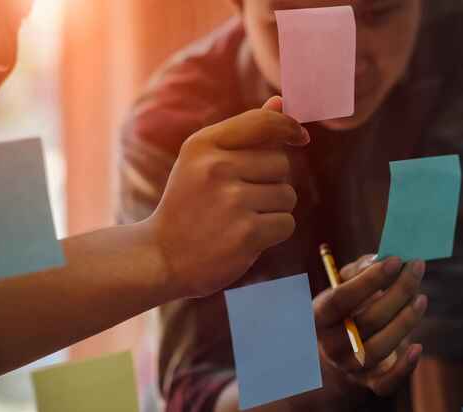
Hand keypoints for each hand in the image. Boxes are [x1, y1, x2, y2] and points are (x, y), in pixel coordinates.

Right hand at [145, 96, 309, 296]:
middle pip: (281, 163)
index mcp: (202, 144)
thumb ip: (245, 133)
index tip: (300, 137)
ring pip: (287, 195)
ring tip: (240, 219)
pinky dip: (274, 233)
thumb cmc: (189, 205)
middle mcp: (216, 168)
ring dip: (273, 210)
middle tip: (239, 200)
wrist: (162, 258)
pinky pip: (286, 223)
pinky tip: (246, 238)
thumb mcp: (204, 162)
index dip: (289, 127)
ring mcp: (231, 201)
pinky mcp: (246, 233)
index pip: (263, 123)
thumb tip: (281, 102)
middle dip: (272, 181)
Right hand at [314, 254, 426, 395]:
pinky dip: (405, 367)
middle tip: (417, 268)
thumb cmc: (346, 305)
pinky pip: (387, 383)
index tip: (396, 261)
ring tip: (421, 298)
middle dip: (398, 292)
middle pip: (367, 321)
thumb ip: (360, 269)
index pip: (341, 298)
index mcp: (318, 317)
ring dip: (406, 321)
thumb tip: (381, 260)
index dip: (369, 280)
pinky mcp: (369, 382)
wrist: (341, 346)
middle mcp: (331, 345)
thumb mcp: (343, 283)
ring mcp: (349, 366)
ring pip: (380, 347)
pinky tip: (417, 347)